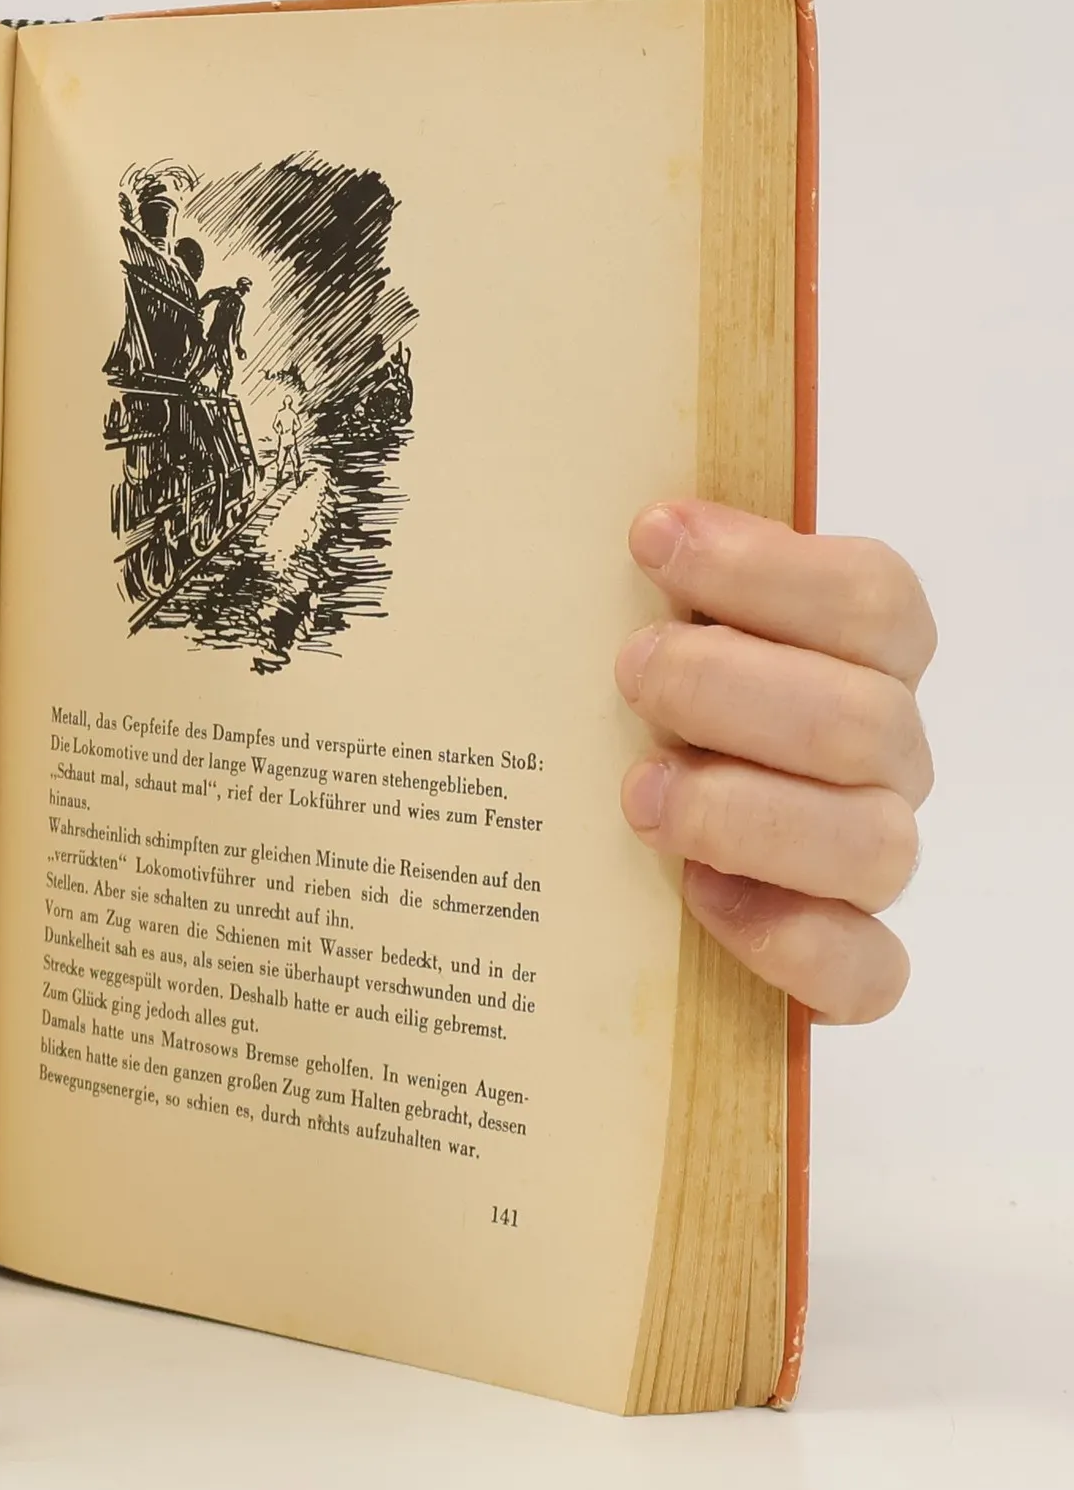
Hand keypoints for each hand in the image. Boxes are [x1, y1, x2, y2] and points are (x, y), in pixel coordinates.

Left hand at [615, 500, 934, 1023]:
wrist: (606, 853)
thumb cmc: (632, 704)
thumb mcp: (632, 620)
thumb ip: (649, 577)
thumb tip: (614, 519)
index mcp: (859, 655)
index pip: (872, 597)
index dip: (767, 566)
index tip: (650, 538)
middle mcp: (882, 757)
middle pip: (865, 719)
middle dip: (734, 689)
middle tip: (631, 672)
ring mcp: (866, 860)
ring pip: (874, 844)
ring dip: (746, 813)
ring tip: (639, 794)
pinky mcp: (842, 960)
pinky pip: (864, 969)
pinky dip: (785, 938)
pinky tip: (696, 898)